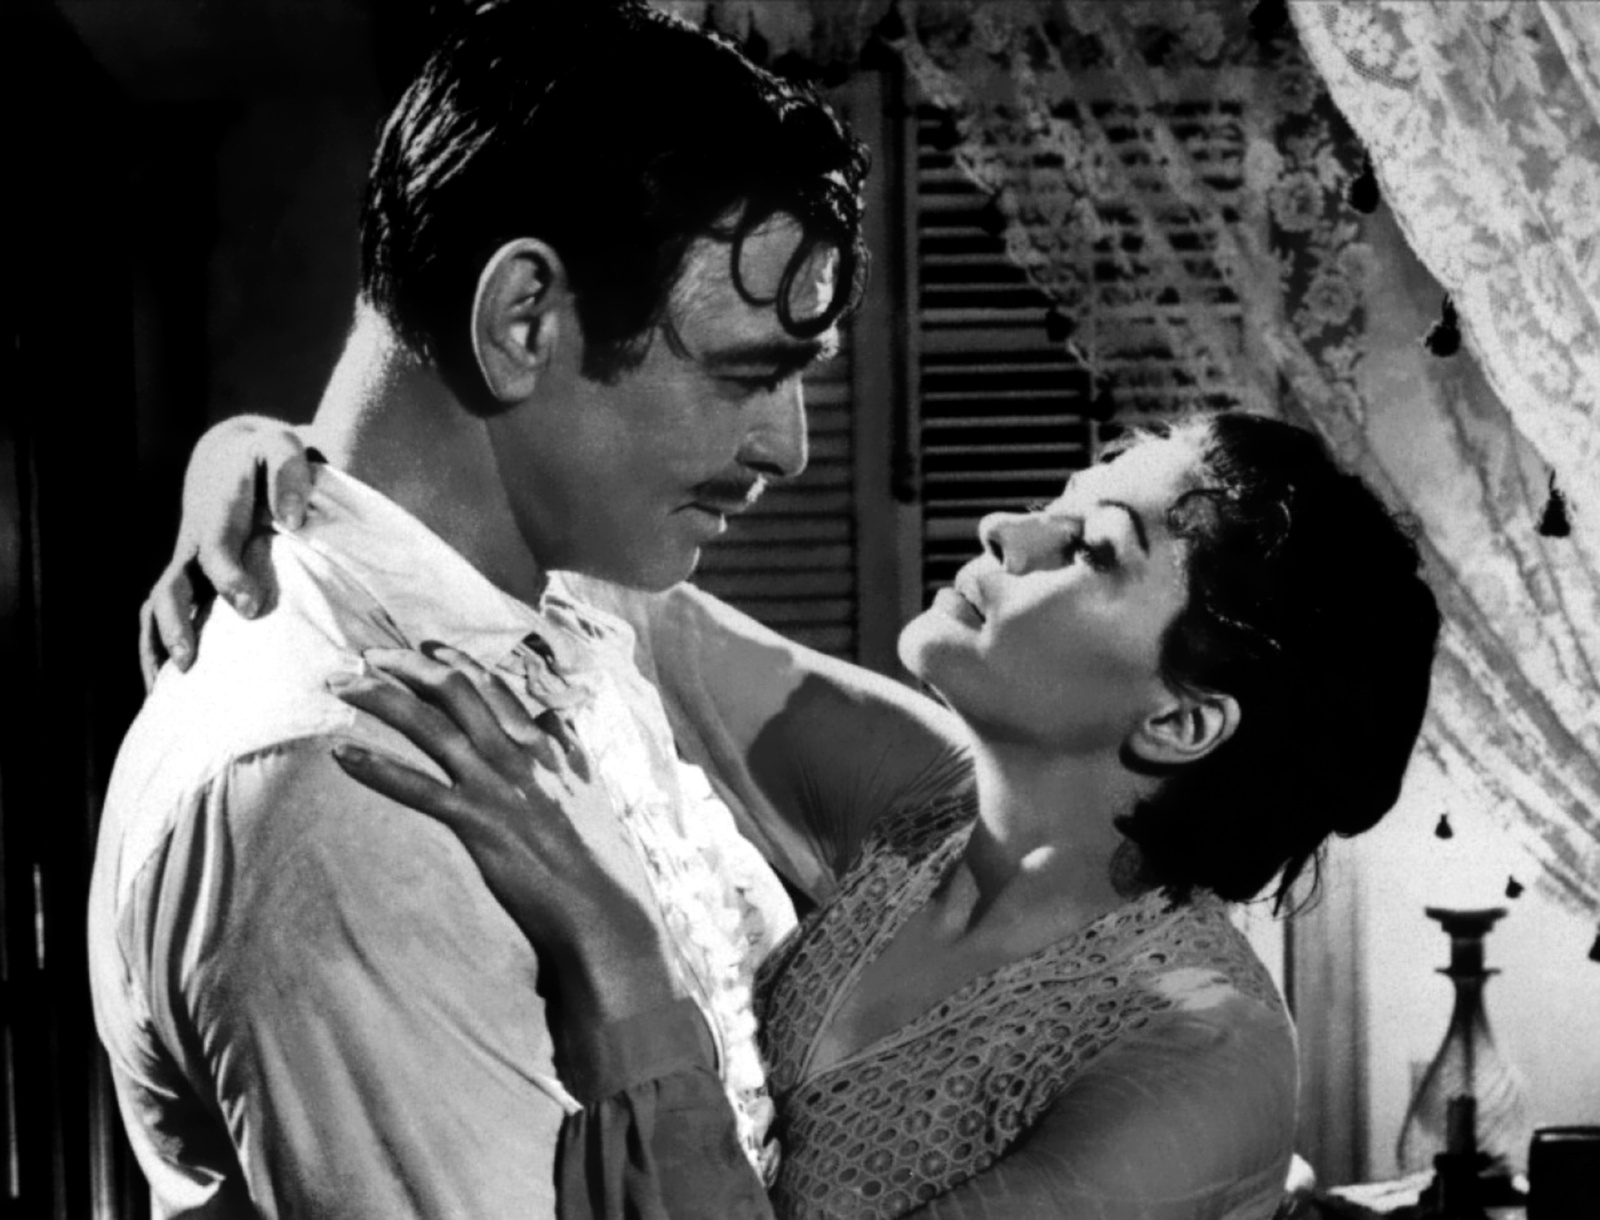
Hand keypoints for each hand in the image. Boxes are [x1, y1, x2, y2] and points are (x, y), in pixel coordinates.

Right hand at [139, 416, 315, 689]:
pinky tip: (165, 686)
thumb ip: (289, 476)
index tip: (251, 607)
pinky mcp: (188, 578)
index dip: (228, 578)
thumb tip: (294, 518)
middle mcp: (192, 543)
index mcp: (215, 514)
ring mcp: (185, 563)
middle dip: (177, 624)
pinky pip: (162, 614)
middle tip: (192, 662)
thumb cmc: (265, 455)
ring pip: (158, 607)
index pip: (215, 549)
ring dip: (159, 645)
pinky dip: (157, 647)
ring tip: (166, 690)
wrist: (232, 454)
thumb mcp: (282, 447)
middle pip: (170, 586)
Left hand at [327, 643, 680, 1023]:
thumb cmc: (600, 861)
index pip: (495, 685)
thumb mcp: (589, 789)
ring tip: (340, 684)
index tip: (423, 647)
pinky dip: (377, 768)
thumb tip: (553, 718)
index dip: (455, 660)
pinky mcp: (479, 823)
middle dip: (406, 664)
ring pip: (431, 725)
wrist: (605, 911)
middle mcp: (522, 754)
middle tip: (367, 654)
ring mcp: (499, 786)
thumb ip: (567, 749)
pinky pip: (418, 788)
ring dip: (380, 698)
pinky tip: (342, 755)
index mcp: (549, 744)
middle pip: (457, 689)